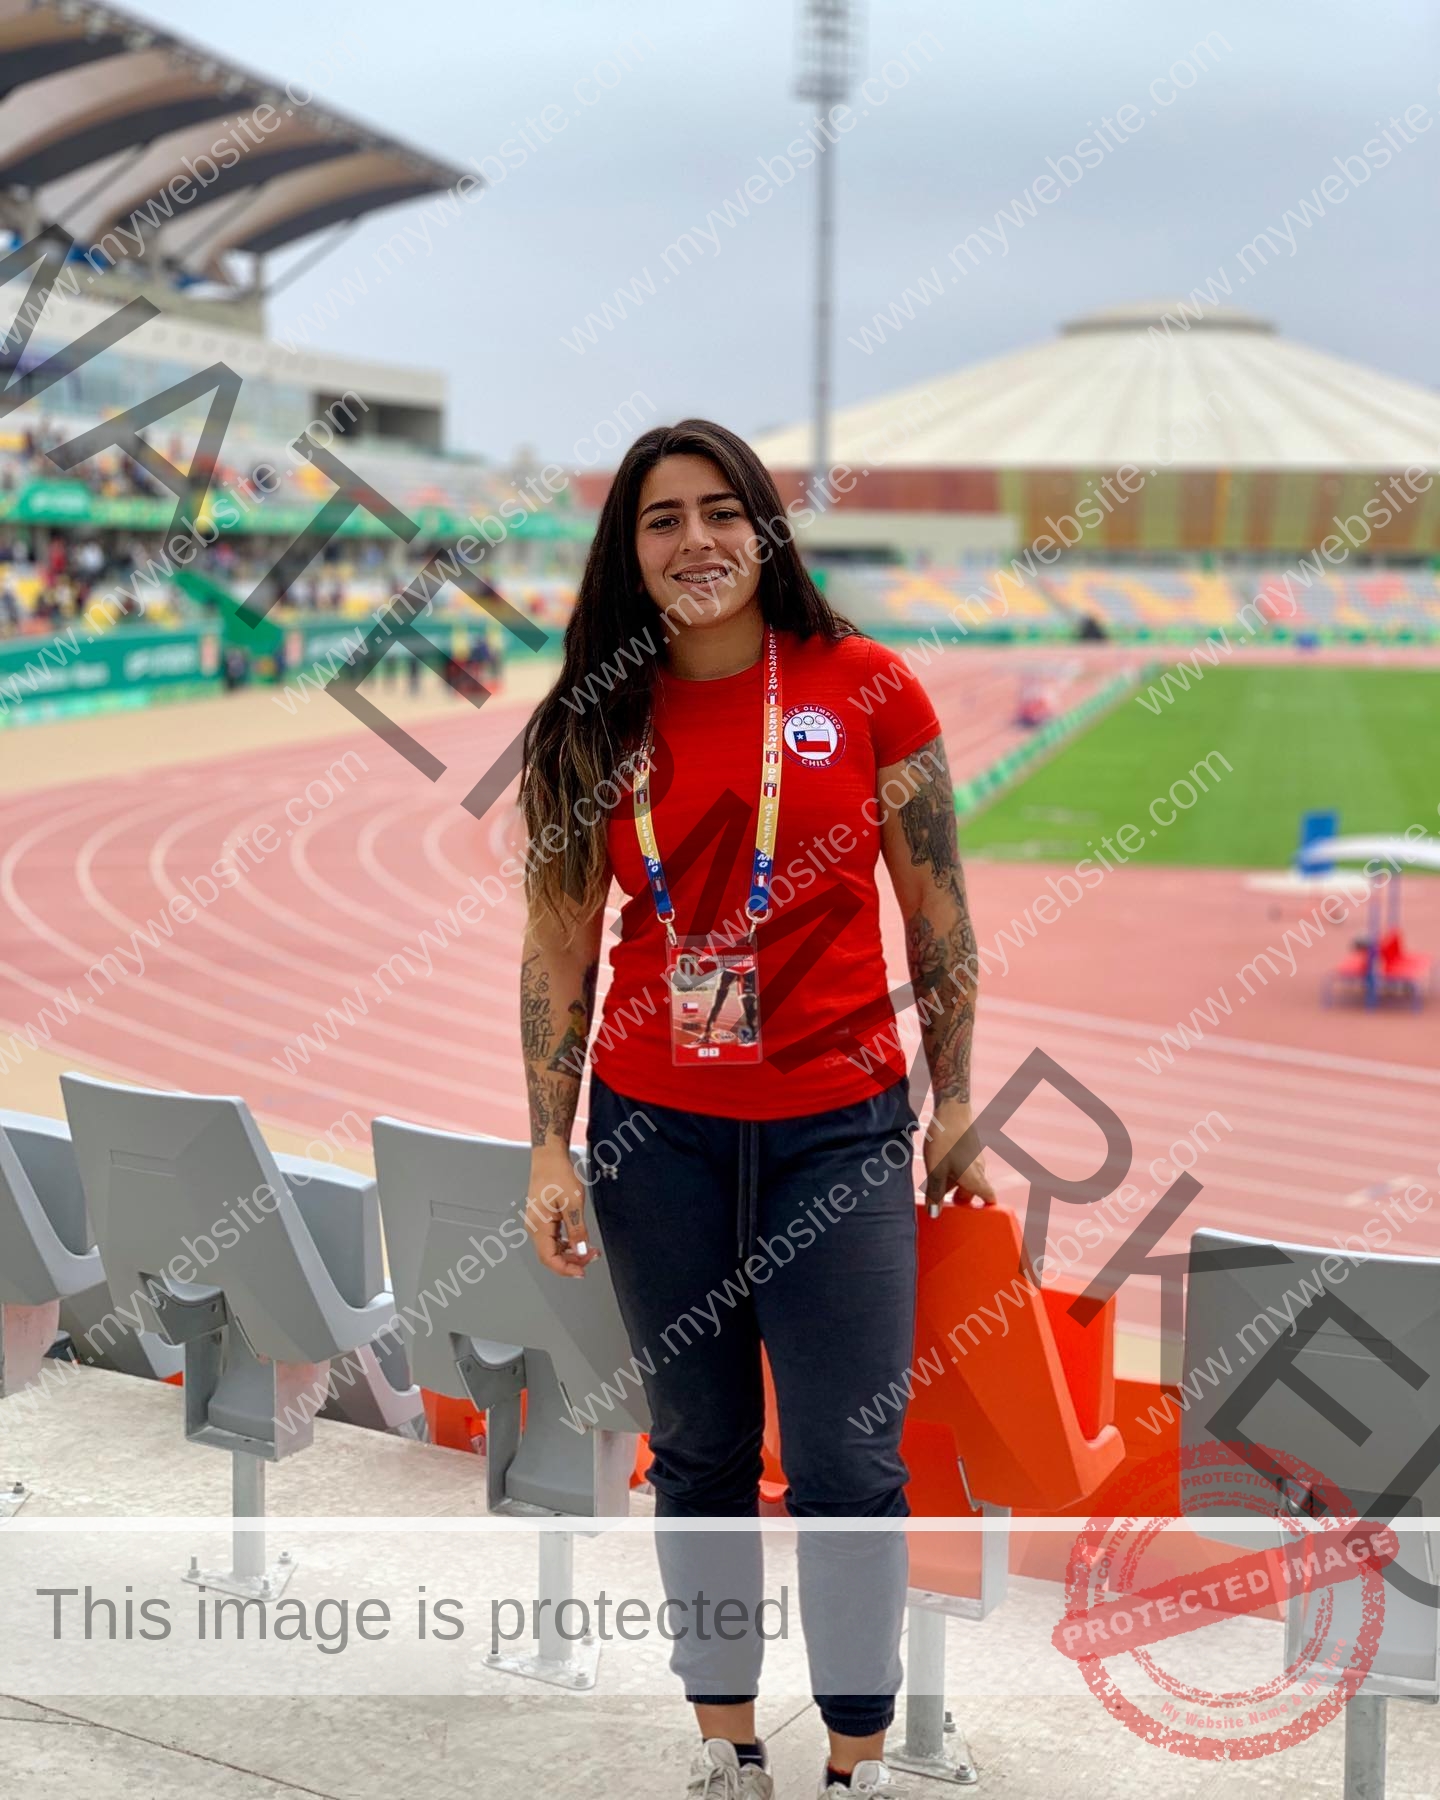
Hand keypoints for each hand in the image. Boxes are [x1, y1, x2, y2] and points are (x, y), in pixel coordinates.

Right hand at [524, 1145, 602, 1278]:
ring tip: (589, 1250)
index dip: (566, 1269)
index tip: (583, 1272)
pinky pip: (552, 1239)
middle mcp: (533, 1227)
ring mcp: (536, 1223)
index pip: (549, 1259)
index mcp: (538, 1225)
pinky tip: (578, 1240)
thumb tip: (581, 1251)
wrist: (549, 1156)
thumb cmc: (557, 1174)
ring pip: (551, 1248)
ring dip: (569, 1253)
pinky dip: (566, 1244)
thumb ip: (577, 1230)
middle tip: (592, 1257)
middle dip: (571, 1261)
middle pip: (550, 1256)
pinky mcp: (542, 1218)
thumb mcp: (573, 1203)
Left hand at [921, 1100, 997, 1215]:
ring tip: (934, 1188)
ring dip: (954, 1185)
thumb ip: (935, 1193)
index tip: (976, 1220)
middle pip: (974, 1191)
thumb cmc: (945, 1141)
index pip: (989, 1198)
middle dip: (961, 1200)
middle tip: (944, 1206)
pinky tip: (936, 1168)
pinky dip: (952, 1172)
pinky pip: (962, 1166)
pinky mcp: (968, 1148)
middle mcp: (979, 1169)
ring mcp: (974, 1158)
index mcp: (975, 1178)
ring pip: (966, 1177)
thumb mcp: (935, 1169)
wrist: (951, 1109)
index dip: (986, 1210)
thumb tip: (935, 1214)